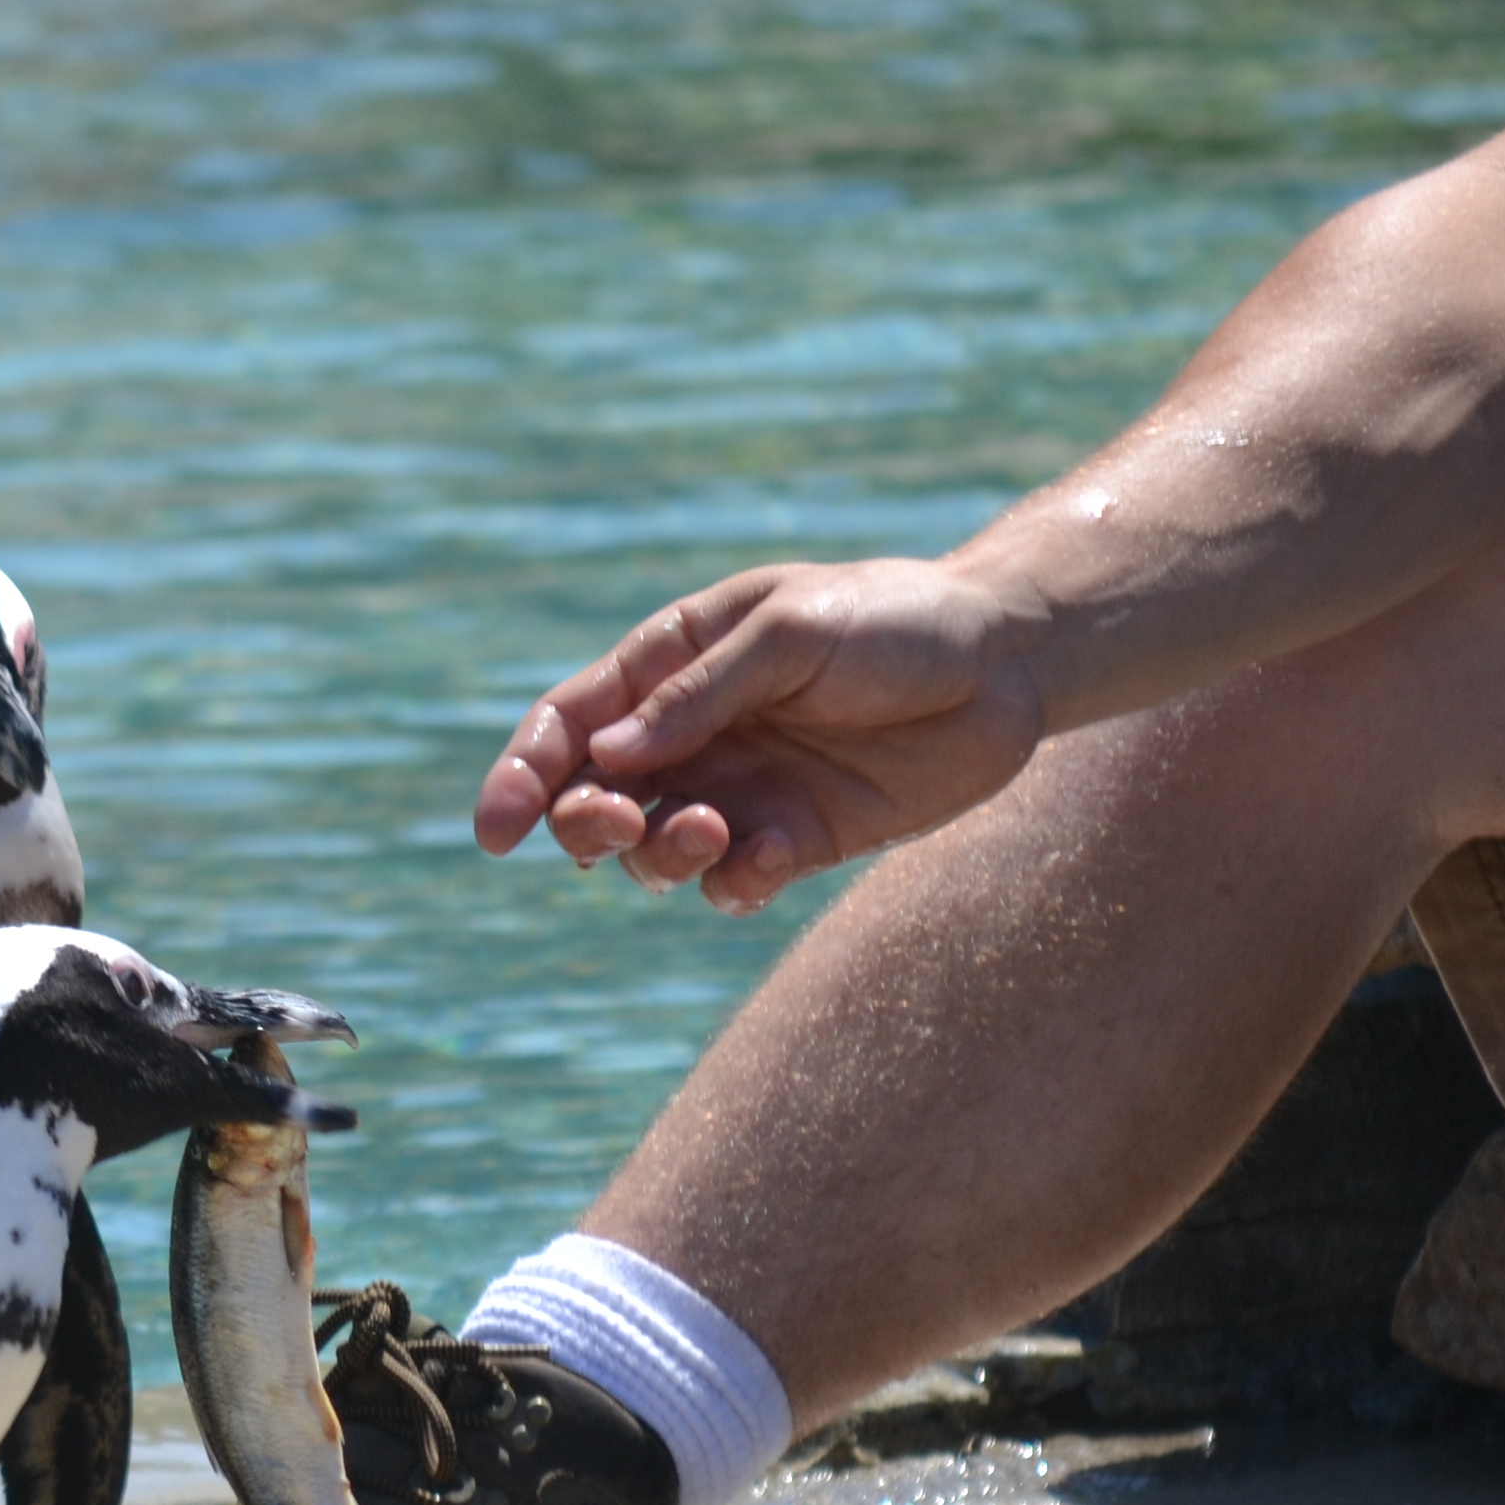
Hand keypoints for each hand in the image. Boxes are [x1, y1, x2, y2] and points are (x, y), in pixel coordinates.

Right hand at [471, 558, 1051, 912]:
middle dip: (585, 824)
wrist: (1007, 663)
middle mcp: (693, 734)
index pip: (570, 724)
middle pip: (595, 799)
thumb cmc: (893, 620)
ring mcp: (741, 791)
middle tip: (622, 826)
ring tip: (713, 830)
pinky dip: (733, 883)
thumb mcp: (791, 630)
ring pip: (656, 854)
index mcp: (670, 663)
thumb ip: (701, 692)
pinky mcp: (797, 841)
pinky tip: (768, 857)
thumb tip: (610, 755)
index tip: (496, 831)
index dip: (522, 776)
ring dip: (663, 856)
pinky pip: (733, 884)